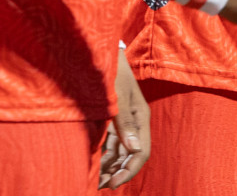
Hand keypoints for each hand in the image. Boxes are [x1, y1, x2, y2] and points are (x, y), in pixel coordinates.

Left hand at [99, 48, 150, 188]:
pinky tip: (94, 167)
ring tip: (96, 182)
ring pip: (120, 153)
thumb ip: (126, 122)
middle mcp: (133, 122)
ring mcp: (122, 122)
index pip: (141, 152)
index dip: (129, 170)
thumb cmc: (111, 72)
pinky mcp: (110, 121)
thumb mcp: (118, 95)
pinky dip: (104, 158)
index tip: (112, 184)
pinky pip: (110, 145)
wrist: (98, 53)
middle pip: (131, 155)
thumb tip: (135, 149)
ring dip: (111, 168)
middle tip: (101, 187)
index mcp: (140, 117)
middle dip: (119, 173)